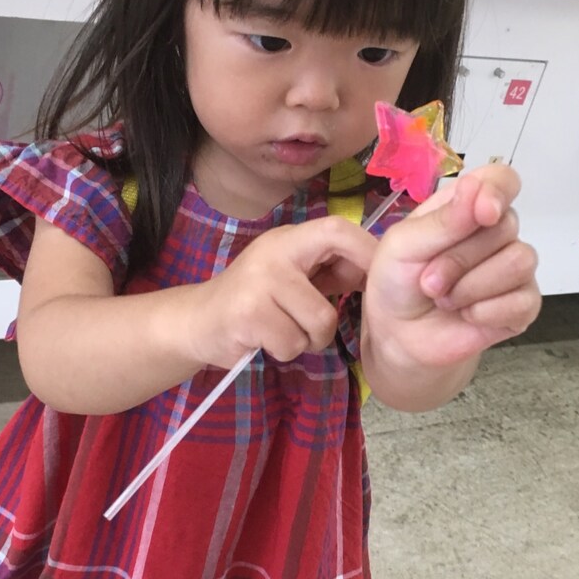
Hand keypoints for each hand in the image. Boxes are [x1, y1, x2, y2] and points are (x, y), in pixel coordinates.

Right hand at [192, 217, 375, 368]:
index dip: (367, 250)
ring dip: (308, 338)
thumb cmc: (253, 301)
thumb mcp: (290, 275)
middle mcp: (274, 252)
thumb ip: (329, 269)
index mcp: (289, 239)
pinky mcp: (248, 314)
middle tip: (317, 325)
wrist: (197, 321)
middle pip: (338, 278)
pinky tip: (266, 341)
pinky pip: (294, 342)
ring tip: (284, 332)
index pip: (337, 228)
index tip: (380, 279)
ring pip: (320, 320)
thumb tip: (375, 271)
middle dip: (334, 313)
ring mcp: (260, 282)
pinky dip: (286, 350)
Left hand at [363, 166, 540, 367]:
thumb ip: (443, 220)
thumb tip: (477, 189)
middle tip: (429, 281)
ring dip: (470, 287)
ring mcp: (513, 268)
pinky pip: (522, 300)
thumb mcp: (403, 245)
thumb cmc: (397, 282)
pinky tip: (466, 314)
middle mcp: (496, 233)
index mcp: (467, 207)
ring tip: (444, 298)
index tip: (484, 211)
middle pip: (506, 227)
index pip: (503, 180)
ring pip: (519, 262)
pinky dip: (485, 311)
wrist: (398, 335)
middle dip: (459, 259)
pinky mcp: (523, 304)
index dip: (499, 191)